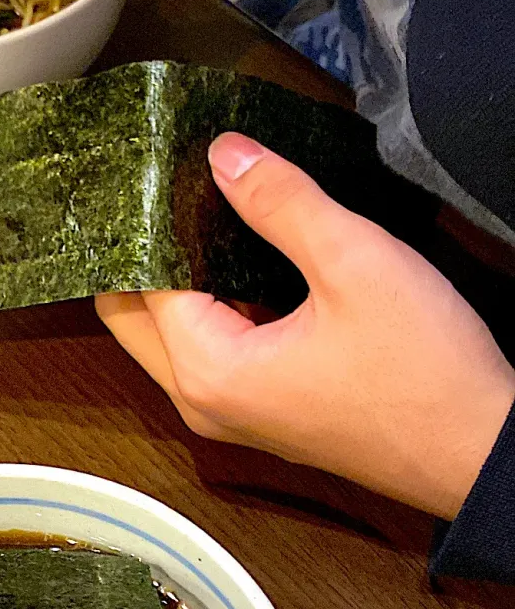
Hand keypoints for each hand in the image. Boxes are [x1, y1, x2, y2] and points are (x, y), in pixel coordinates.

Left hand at [96, 133, 514, 519]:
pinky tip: (240, 256)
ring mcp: (228, 412)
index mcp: (208, 370)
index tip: (163, 167)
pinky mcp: (258, 410)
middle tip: (173, 185)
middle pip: (132, 316)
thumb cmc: (425, 375)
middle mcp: (201, 400)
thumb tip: (224, 155)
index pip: (139, 280)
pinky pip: (208, 350)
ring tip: (206, 207)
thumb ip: (281, 202)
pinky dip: (210, 305)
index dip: (149, 220)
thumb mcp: (356, 264)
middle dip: (140, 252)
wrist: (477, 452)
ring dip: (176, 279)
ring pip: (167, 334)